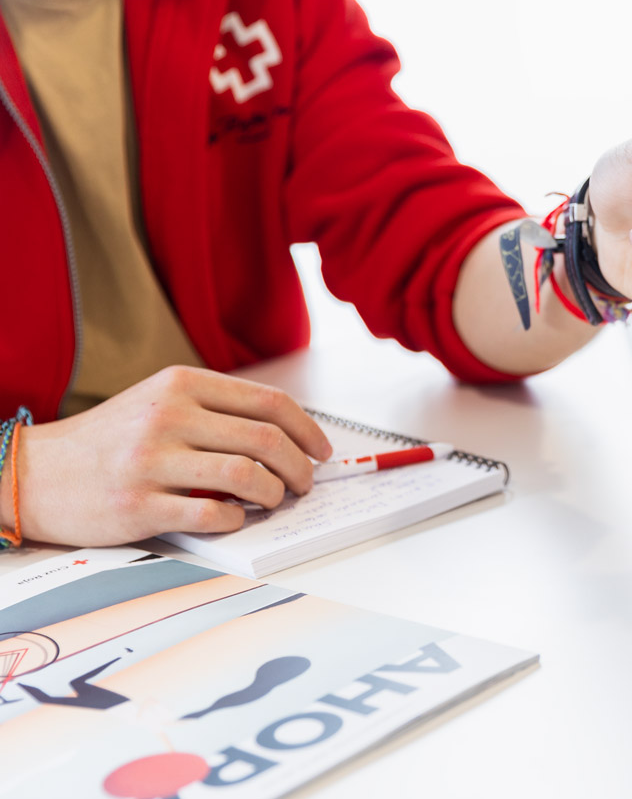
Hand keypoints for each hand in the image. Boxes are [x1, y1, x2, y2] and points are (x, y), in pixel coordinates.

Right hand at [3, 367, 333, 546]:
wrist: (38, 473)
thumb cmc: (112, 441)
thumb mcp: (160, 402)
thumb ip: (216, 410)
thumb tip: (287, 436)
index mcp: (181, 384)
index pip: (269, 402)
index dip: (307, 429)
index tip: (321, 451)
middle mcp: (169, 416)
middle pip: (266, 440)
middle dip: (299, 467)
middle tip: (304, 484)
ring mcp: (153, 461)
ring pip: (247, 476)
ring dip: (275, 494)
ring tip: (273, 501)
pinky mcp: (140, 505)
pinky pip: (213, 514)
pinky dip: (237, 520)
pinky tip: (234, 518)